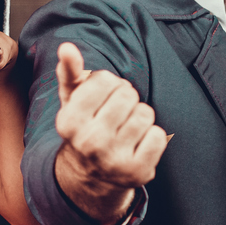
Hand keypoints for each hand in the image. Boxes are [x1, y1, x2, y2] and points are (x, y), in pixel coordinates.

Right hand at [51, 43, 165, 224]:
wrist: (91, 177)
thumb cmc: (85, 128)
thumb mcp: (73, 101)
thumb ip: (69, 72)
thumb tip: (66, 47)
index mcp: (69, 122)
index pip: (105, 80)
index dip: (108, 84)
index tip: (101, 99)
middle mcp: (89, 142)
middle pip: (127, 94)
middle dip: (126, 99)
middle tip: (116, 115)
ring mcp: (114, 160)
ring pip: (145, 113)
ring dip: (139, 117)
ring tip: (126, 129)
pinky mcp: (138, 172)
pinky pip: (158, 135)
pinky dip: (151, 136)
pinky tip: (137, 144)